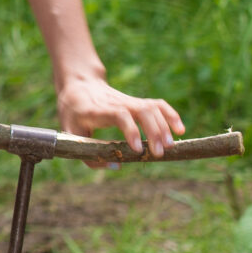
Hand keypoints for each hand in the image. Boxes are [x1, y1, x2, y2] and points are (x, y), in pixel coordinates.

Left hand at [55, 73, 183, 159]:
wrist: (79, 86)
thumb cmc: (73, 114)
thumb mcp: (71, 135)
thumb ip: (90, 154)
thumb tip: (117, 166)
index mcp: (96, 111)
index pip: (119, 115)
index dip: (131, 130)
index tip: (138, 149)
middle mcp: (116, 103)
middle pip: (141, 111)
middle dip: (154, 131)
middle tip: (160, 153)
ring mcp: (128, 101)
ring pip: (151, 108)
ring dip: (164, 126)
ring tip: (170, 147)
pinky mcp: (137, 102)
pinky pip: (157, 105)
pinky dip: (171, 115)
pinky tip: (180, 130)